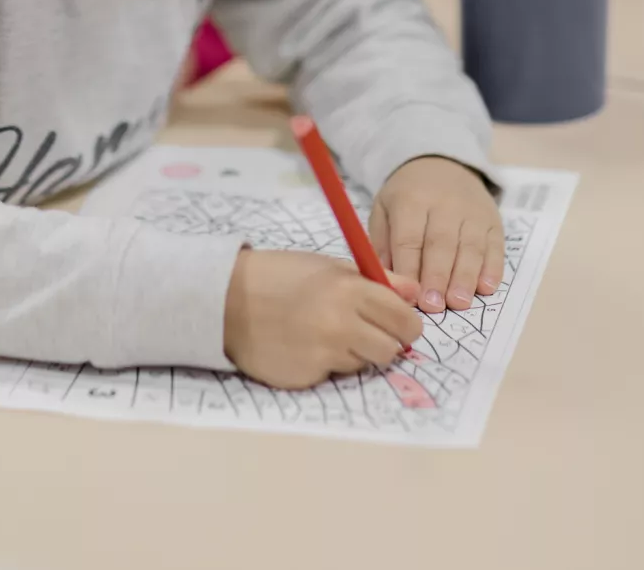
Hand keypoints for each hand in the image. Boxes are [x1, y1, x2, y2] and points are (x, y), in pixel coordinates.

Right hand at [223, 249, 421, 388]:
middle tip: (364, 330)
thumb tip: (416, 293)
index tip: (397, 322)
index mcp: (350, 290)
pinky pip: (334, 375)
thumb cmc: (282, 276)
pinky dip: (327, 364)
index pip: (404, 320)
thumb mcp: (330, 266)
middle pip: (391, 349)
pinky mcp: (308, 377)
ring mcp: (324, 355)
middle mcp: (342, 324)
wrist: (228, 300)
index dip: (405, 323)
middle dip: (384, 341)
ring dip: (355, 353)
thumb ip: (377, 281)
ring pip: (364, 364)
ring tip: (326, 333)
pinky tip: (306, 345)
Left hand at [369, 156, 503, 314]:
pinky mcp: (493, 220)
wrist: (442, 164)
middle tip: (433, 307)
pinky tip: (486, 288)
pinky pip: (495, 245)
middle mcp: (444, 203)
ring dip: (465, 277)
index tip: (408, 297)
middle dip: (437, 277)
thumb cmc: (407, 196)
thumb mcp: (384, 208)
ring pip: (470, 246)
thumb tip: (386, 279)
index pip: (409, 238)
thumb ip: (382, 243)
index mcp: (411, 200)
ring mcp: (472, 211)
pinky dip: (492, 268)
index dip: (409, 269)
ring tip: (459, 303)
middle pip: (441, 243)